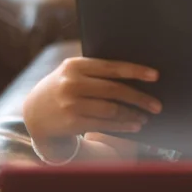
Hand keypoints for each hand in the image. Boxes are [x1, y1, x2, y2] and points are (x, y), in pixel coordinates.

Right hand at [23, 57, 161, 159]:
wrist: (34, 113)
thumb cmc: (65, 88)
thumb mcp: (73, 73)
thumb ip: (98, 71)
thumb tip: (137, 75)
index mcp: (75, 65)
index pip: (112, 67)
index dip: (136, 71)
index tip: (155, 76)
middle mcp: (71, 83)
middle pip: (115, 89)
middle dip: (140, 98)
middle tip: (157, 105)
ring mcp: (70, 104)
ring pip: (111, 109)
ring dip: (132, 114)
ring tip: (145, 116)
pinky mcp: (71, 122)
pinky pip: (104, 124)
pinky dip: (122, 125)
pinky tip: (134, 125)